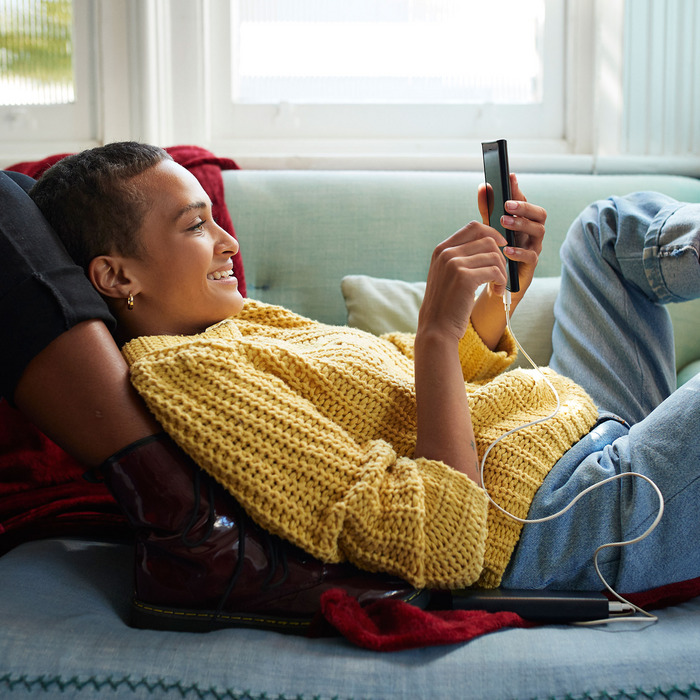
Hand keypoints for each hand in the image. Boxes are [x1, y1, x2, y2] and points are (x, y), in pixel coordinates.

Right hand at [417, 221, 508, 343]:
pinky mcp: (465, 278)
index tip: (502, 245)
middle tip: (500, 275)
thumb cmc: (446, 304)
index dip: (492, 233)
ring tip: (499, 286)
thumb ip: (460, 257)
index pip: (473, 227)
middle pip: (487, 240)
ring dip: (502, 272)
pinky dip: (501, 282)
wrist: (437, 328)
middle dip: (500, 257)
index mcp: (441, 250)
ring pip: (494, 256)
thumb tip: (489, 242)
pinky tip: (497, 293)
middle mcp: (446, 253)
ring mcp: (454, 264)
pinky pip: (495, 271)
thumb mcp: (446, 275)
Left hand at [477, 173, 546, 303]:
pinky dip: (519, 251)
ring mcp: (534, 247)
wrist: (496, 282)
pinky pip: (531, 256)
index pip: (525, 201)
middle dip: (525, 207)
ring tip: (504, 222)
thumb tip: (483, 186)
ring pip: (539, 231)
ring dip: (522, 224)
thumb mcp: (489, 228)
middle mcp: (532, 232)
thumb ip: (487, 209)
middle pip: (540, 214)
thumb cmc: (495, 251)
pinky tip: (506, 250)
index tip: (509, 177)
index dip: (518, 190)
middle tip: (507, 205)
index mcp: (524, 221)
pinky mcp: (531, 265)